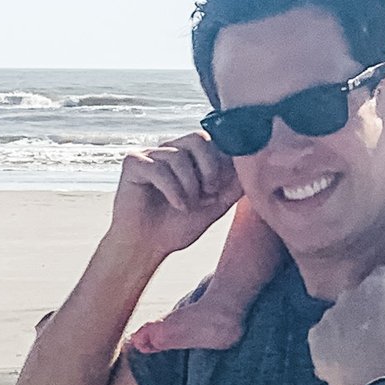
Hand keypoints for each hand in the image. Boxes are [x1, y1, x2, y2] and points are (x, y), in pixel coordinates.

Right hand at [109, 130, 240, 268]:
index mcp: (189, 156)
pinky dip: (173, 191)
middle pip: (197, 138)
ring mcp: (150, 155)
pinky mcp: (133, 163)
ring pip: (178, 156)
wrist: (148, 246)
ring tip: (188, 206)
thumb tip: (251, 168)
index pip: (213, 141)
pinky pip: (158, 168)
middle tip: (209, 194)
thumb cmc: (177, 225)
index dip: (222, 164)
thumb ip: (233, 185)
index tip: (220, 190)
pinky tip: (177, 206)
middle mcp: (169, 150)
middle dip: (209, 169)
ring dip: (189, 186)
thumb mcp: (215, 205)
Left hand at [307, 266, 384, 384]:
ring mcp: (329, 316)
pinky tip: (346, 356)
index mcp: (375, 287)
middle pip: (360, 294)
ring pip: (341, 314)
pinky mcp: (316, 338)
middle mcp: (348, 295)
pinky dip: (333, 342)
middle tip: (381, 325)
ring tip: (362, 345)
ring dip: (349, 324)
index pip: (384, 273)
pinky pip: (324, 335)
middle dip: (368, 305)